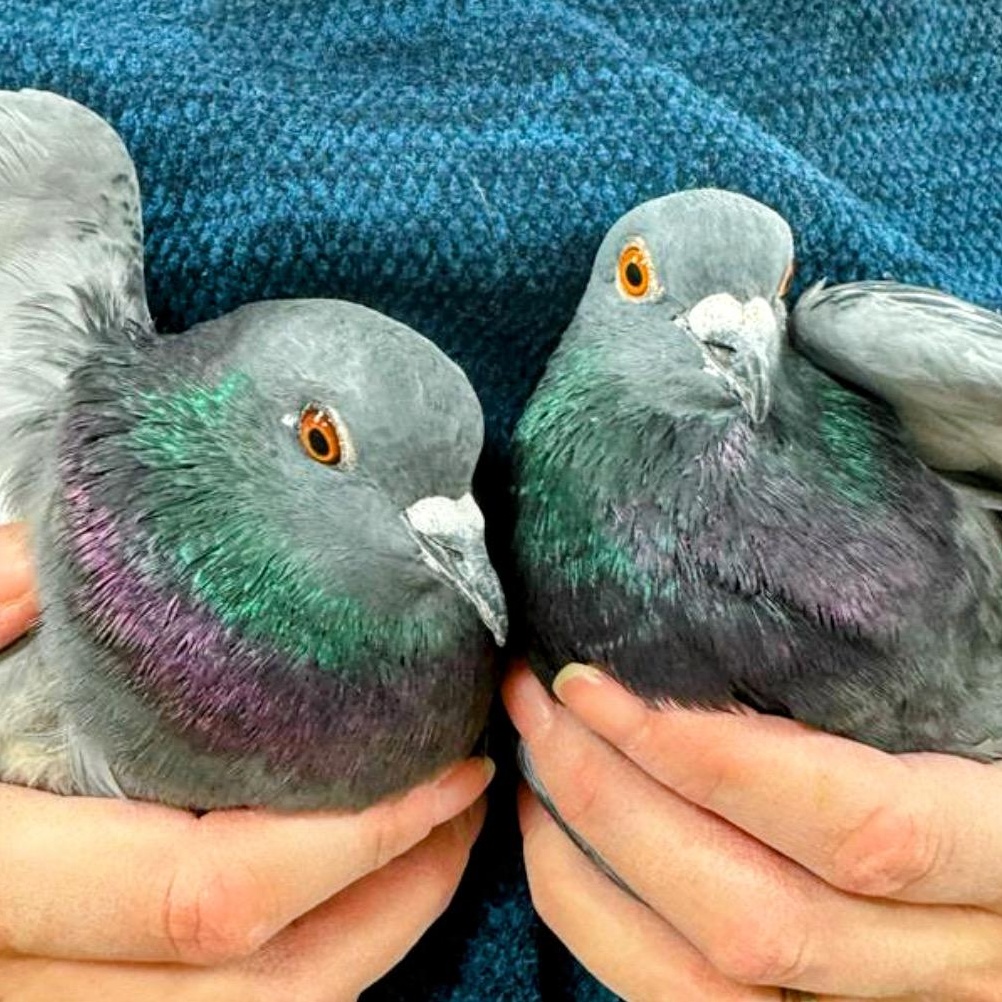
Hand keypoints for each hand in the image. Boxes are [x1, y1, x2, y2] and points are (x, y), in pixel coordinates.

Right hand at [0, 523, 492, 1000]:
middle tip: (469, 812)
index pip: (212, 893)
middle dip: (394, 911)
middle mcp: (17, 988)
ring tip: (434, 854)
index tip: (450, 771)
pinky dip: (297, 976)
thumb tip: (47, 557)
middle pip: (255, 999)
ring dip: (365, 952)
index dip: (356, 843)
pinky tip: (342, 899)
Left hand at [504, 661, 1001, 1001]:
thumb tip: (772, 588)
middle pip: (758, 918)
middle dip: (614, 802)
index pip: (863, 827)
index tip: (593, 684)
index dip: (711, 759)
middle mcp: (955, 962)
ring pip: (707, 984)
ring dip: (587, 870)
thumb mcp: (986, 698)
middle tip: (540, 701)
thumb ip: (904, 683)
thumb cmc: (993, 729)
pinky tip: (558, 847)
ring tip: (533, 762)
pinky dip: (598, 927)